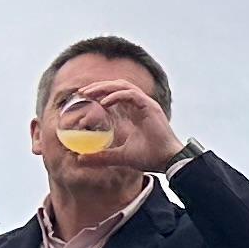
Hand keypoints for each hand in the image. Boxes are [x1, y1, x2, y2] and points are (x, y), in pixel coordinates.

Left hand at [58, 78, 183, 175]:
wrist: (168, 161)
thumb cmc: (150, 157)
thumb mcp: (120, 156)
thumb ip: (102, 156)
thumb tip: (80, 159)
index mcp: (135, 112)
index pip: (116, 94)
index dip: (100, 92)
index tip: (84, 97)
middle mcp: (141, 105)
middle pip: (118, 86)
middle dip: (99, 86)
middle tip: (82, 92)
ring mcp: (146, 104)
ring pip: (124, 86)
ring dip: (105, 87)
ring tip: (89, 93)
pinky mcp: (150, 107)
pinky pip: (131, 94)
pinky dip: (116, 95)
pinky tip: (103, 103)